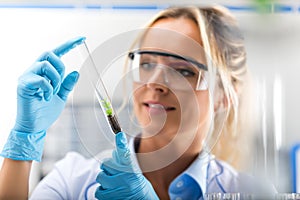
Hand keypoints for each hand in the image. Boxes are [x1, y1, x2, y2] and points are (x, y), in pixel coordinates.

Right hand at [0, 36, 85, 160]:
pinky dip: (48, 89)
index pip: (56, 53)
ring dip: (55, 80)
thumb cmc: (45, 111)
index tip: (81, 39)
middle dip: (60, 67)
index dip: (68, 45)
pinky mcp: (23, 85)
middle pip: (49, 54)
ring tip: (52, 93)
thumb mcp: (61, 96)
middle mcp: (34, 70)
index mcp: (43, 72)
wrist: (34, 127)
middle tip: (59, 85)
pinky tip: (46, 98)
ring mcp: (27, 76)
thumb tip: (76, 72)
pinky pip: (40, 79)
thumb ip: (67, 84)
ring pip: (46, 65)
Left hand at [95, 132, 158, 199]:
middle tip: (113, 173)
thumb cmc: (136, 183)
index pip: (126, 154)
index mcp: (131, 169)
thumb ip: (123, 159)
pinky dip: (103, 191)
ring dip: (104, 180)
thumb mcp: (133, 170)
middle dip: (107, 168)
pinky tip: (111, 192)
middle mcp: (125, 178)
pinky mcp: (110, 198)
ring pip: (100, 177)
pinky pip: (98, 190)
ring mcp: (118, 188)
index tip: (119, 134)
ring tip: (113, 184)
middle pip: (105, 164)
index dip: (121, 144)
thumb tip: (115, 148)